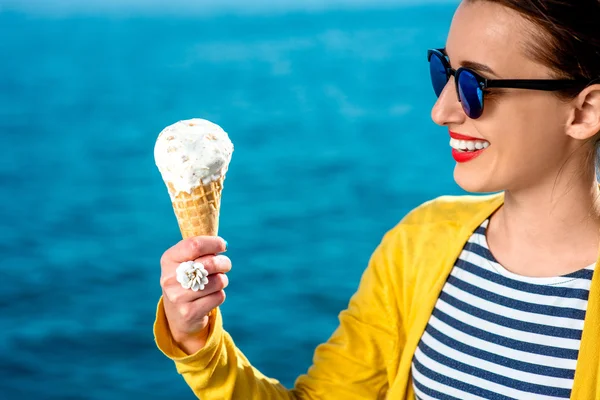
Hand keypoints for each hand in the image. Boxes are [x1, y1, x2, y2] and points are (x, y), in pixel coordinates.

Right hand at [159, 236, 229, 353]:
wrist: (177, 314)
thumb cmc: (188, 279)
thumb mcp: (186, 260)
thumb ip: (201, 248)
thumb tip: (223, 244)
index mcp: (168, 259)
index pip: (195, 245)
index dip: (214, 243)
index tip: (223, 246)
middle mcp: (170, 278)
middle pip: (210, 263)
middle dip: (224, 262)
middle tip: (225, 265)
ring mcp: (178, 297)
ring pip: (218, 281)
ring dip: (222, 280)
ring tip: (215, 282)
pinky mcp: (189, 312)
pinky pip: (219, 297)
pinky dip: (219, 295)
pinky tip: (210, 297)